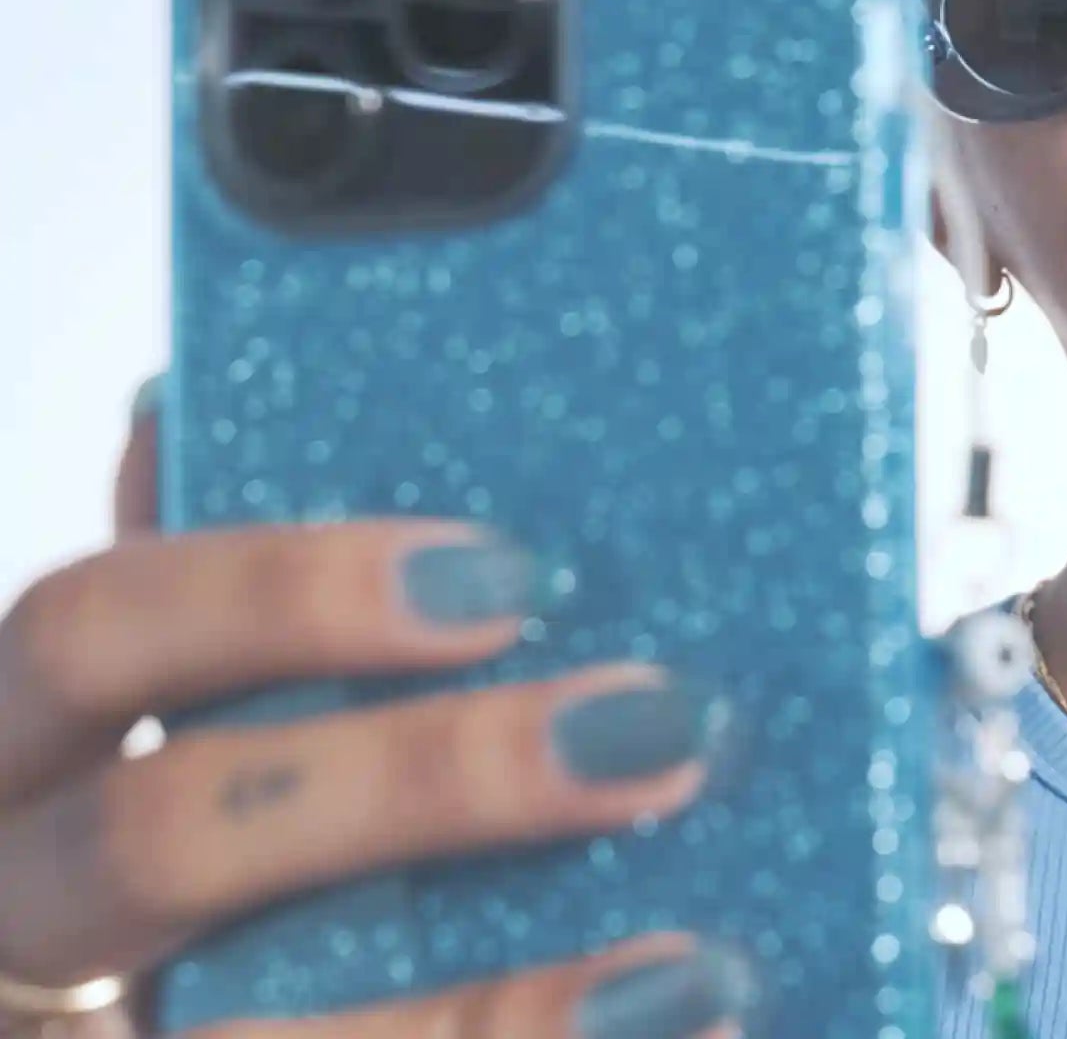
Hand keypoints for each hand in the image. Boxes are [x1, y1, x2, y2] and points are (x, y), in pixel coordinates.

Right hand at [0, 384, 748, 1037]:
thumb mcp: (172, 690)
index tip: (502, 576)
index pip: (97, 628)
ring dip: (495, 1012)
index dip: (285, 592)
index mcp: (25, 740)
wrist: (153, 1001)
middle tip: (651, 729)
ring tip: (693, 971)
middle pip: (169, 837)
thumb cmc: (187, 805)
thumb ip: (203, 576)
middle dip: (426, 782)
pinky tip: (670, 1034)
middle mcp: (21, 897)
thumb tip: (188, 397)